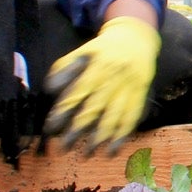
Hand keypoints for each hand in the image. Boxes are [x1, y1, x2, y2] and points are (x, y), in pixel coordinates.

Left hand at [44, 15, 160, 153]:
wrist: (136, 37)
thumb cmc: (102, 50)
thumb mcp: (80, 52)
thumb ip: (63, 71)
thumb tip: (51, 91)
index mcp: (95, 67)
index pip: (76, 92)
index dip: (63, 111)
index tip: (51, 128)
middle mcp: (112, 78)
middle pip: (94, 108)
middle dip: (78, 130)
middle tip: (64, 148)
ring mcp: (128, 87)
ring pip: (114, 116)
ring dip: (100, 138)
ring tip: (87, 154)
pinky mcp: (140, 95)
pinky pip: (132, 118)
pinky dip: (122, 136)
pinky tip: (112, 150)